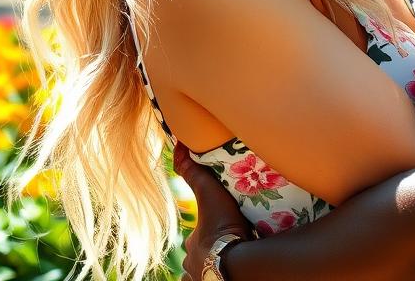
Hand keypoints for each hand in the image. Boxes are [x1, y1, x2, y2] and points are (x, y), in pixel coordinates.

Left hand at [173, 142, 251, 280]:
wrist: (236, 261)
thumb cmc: (222, 226)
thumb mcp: (209, 193)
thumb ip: (194, 172)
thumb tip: (178, 146)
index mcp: (192, 243)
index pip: (196, 237)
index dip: (206, 231)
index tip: (219, 228)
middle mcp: (192, 262)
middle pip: (199, 254)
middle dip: (208, 249)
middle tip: (226, 243)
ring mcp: (201, 278)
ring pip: (203, 271)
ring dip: (211, 265)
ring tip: (227, 258)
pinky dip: (214, 277)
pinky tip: (224, 271)